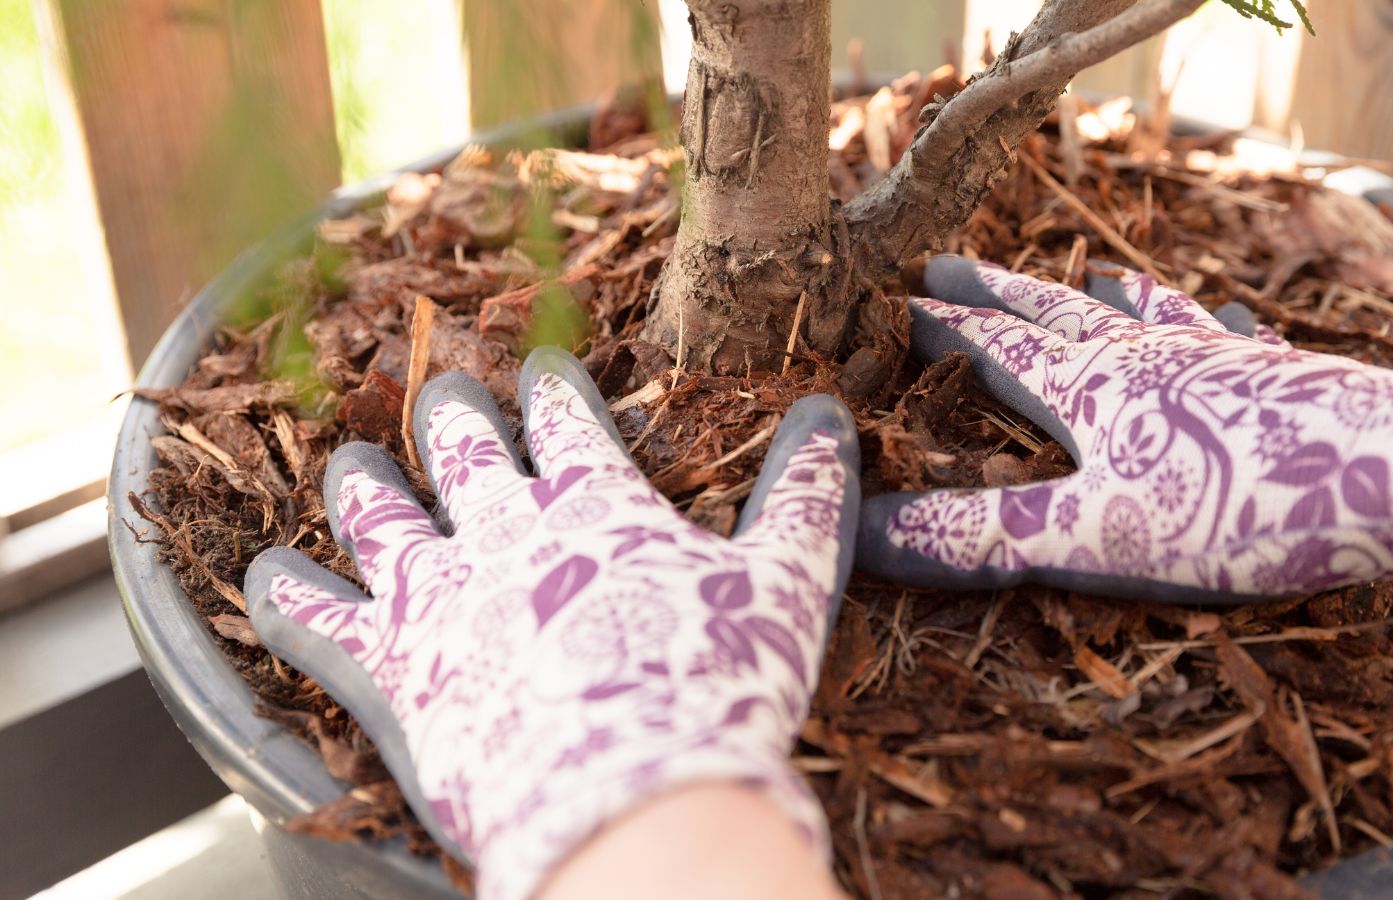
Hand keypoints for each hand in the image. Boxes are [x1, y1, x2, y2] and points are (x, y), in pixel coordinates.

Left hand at [245, 347, 859, 899]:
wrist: (636, 799)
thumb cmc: (718, 688)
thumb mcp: (789, 582)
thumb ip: (807, 495)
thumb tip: (832, 414)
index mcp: (596, 503)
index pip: (564, 416)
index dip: (552, 385)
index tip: (542, 367)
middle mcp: (504, 531)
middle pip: (462, 448)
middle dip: (453, 415)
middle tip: (445, 396)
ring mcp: (437, 596)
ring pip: (379, 514)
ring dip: (363, 483)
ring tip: (352, 462)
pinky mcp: (389, 669)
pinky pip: (314, 619)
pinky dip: (284, 594)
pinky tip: (264, 575)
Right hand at [857, 256, 1392, 606]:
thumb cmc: (1240, 508)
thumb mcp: (1096, 535)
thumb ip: (984, 535)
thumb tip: (864, 532)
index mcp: (1092, 390)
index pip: (994, 349)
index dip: (940, 330)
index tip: (891, 304)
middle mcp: (1148, 356)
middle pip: (1055, 315)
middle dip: (996, 294)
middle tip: (948, 264)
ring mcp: (1218, 359)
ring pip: (1144, 313)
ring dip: (1102, 297)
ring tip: (1085, 276)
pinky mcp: (1282, 375)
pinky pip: (1231, 335)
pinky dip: (1210, 320)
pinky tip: (1220, 314)